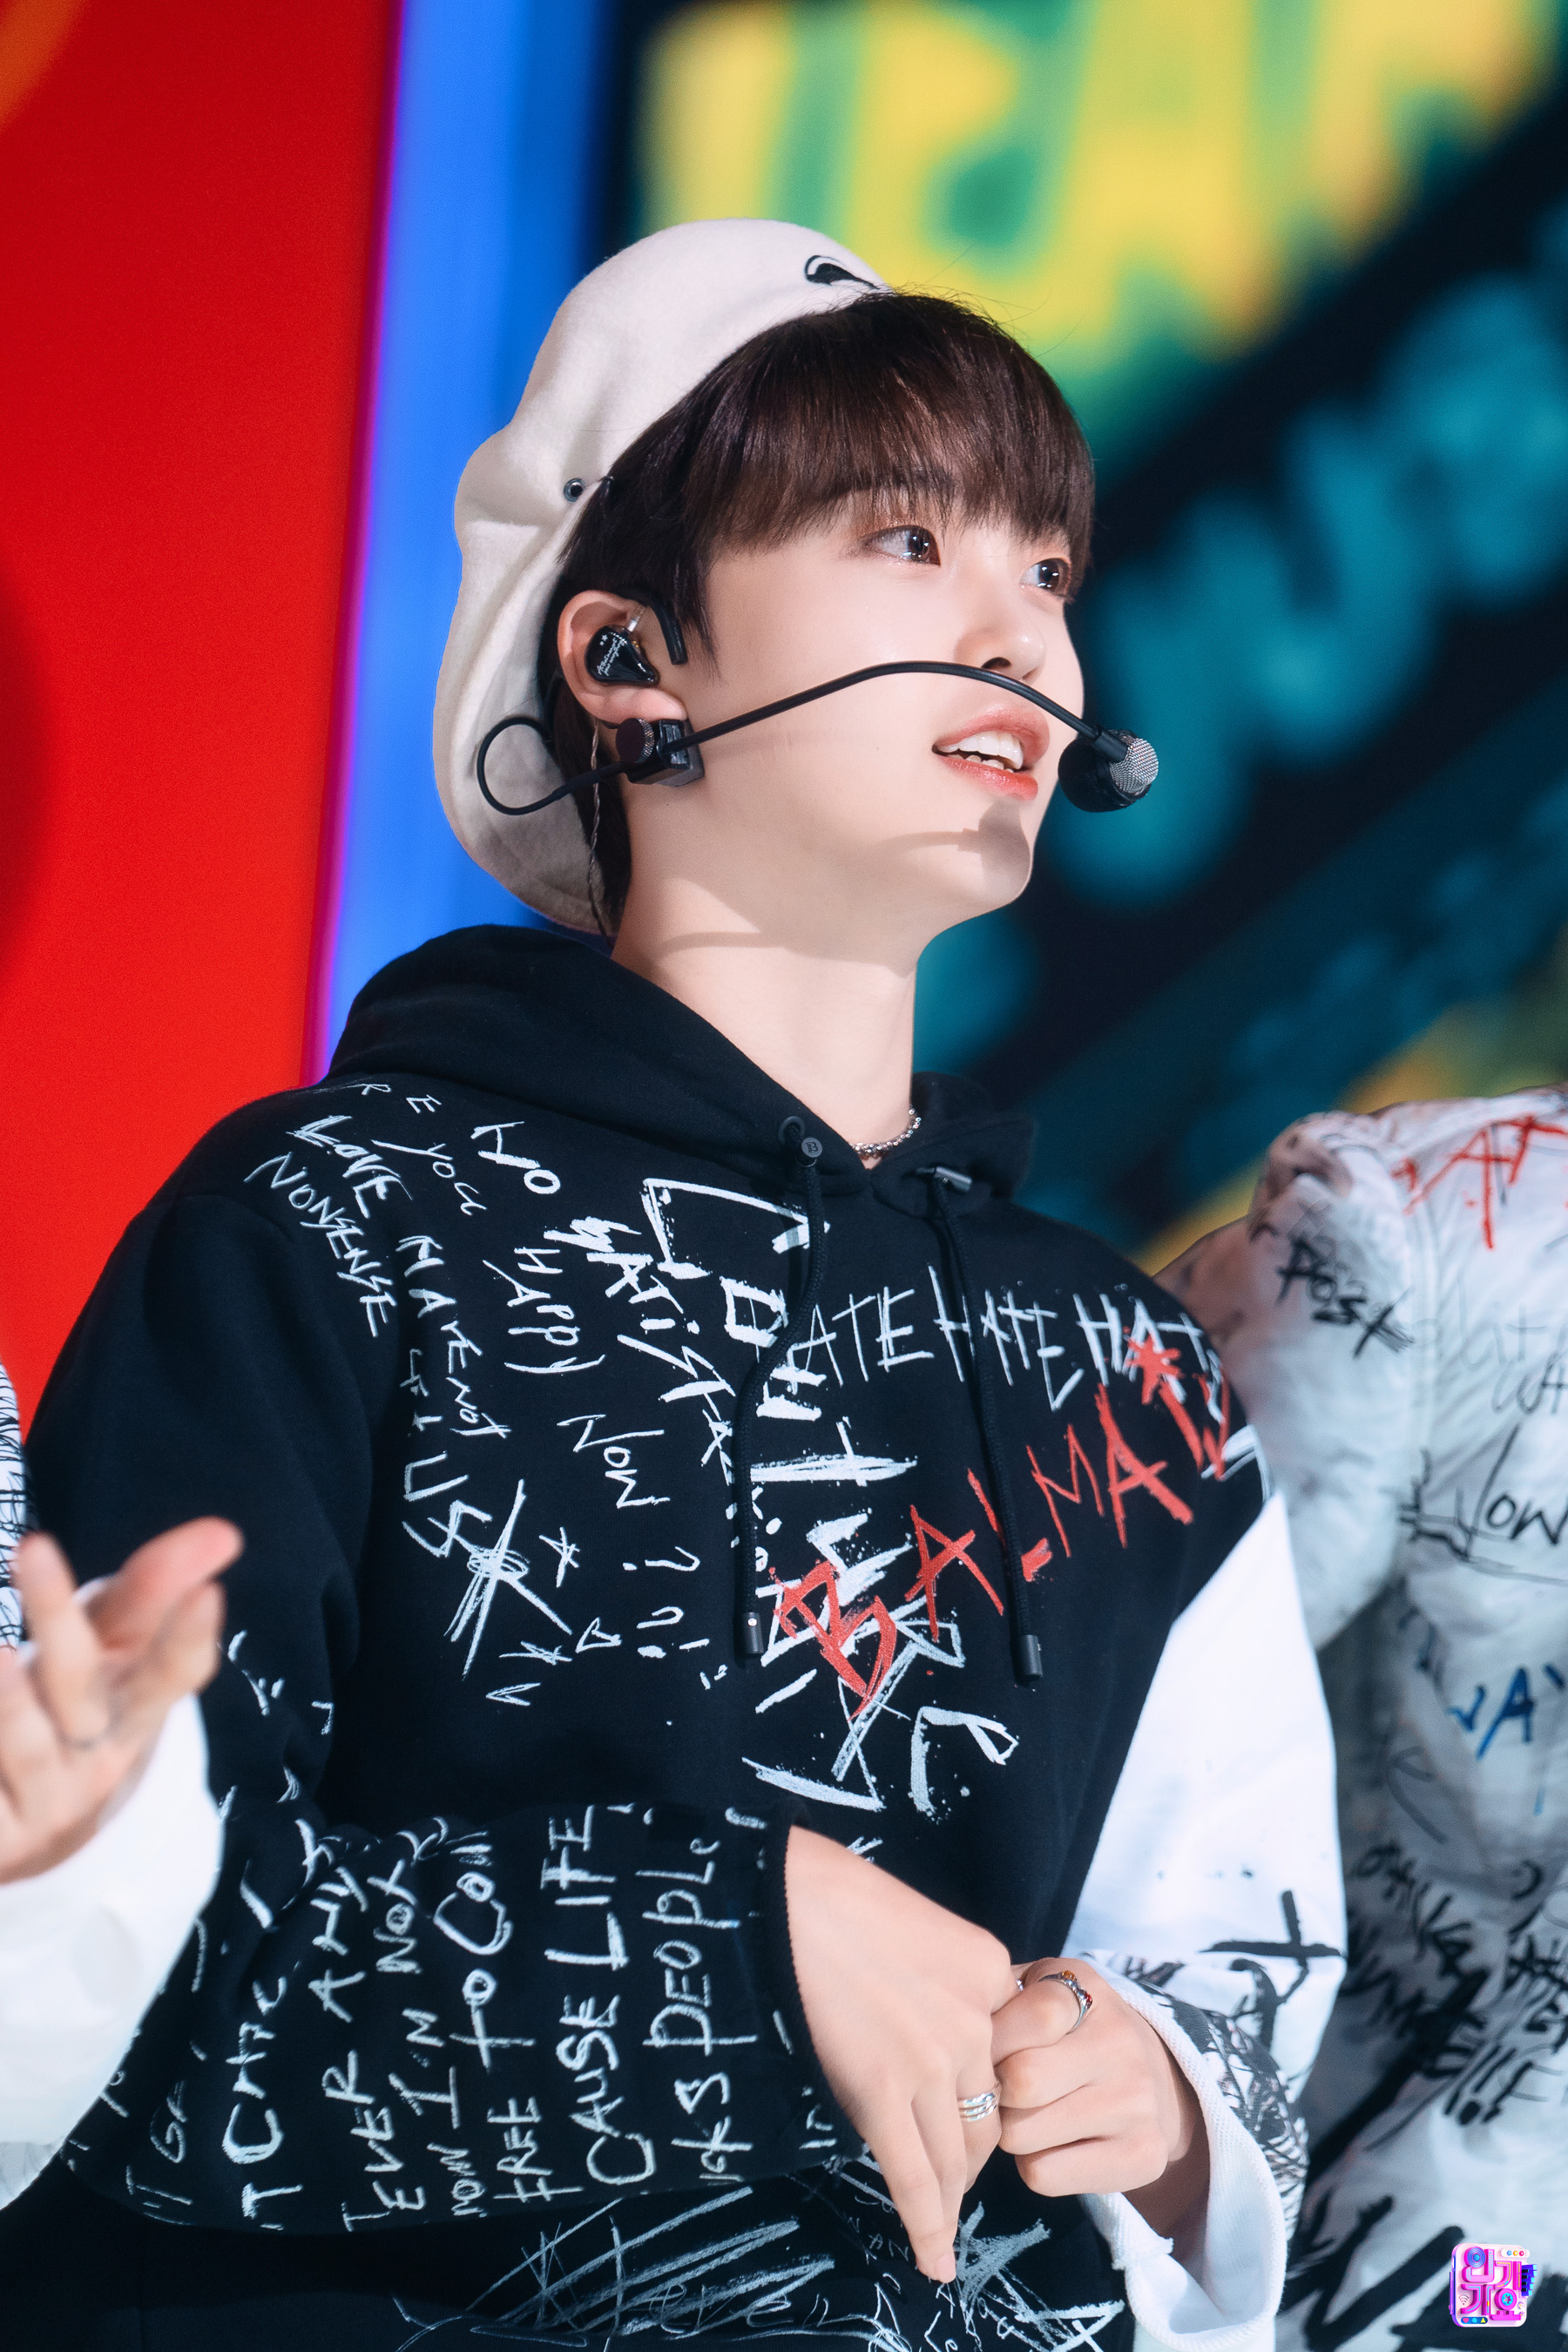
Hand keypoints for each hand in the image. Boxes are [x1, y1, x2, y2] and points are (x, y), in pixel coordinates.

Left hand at [0, 1519, 237, 1884]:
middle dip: (56, 1614)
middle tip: (33, 1546)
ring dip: (11, 1705)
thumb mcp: (114, 1645)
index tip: (208, 1592)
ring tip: (0, 1653)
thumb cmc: (72, 1705)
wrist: (32, 1830)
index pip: (173, 1671)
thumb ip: (156, 1585)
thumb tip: (224, 1532)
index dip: (189, 1636)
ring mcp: (44, 1799)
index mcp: (134, 1707)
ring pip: (27, 1748)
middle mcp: (95, 1755)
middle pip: (78, 1684)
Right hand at [786, 1828, 1015, 2279]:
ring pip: (956, 2154)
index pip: (1004, 2058)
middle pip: (988, 2114)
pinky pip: (913, 2173)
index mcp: (992, 1969)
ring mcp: (934, 2057)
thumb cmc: (830, 1891)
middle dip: (970, 2155)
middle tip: (950, 2177)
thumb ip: (941, 1977)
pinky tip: (934, 2259)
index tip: (971, 2120)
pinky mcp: (884, 2088)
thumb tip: (925, 2020)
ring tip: (942, 2225)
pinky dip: (927, 2224)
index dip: (986, 2096)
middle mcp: (978, 2019)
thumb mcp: (919, 1924)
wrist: (784, 1890)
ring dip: (950, 2197)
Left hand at [992, 1959, 1208, 2243]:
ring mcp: (1137, 2103)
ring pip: (1022, 2133)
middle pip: (1020, 2081)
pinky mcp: (1143, 2157)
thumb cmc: (1068, 2033)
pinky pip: (1043, 2174)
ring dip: (1008, 2131)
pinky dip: (1032, 2164)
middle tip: (998, 2090)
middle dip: (994, 2091)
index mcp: (1087, 1991)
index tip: (983, 2048)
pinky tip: (1050, 2143)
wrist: (1156, 2084)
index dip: (990, 2039)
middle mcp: (1121, 2043)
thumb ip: (996, 1998)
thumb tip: (951, 2033)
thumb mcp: (1037, 1993)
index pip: (1031, 2016)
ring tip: (1026, 2114)